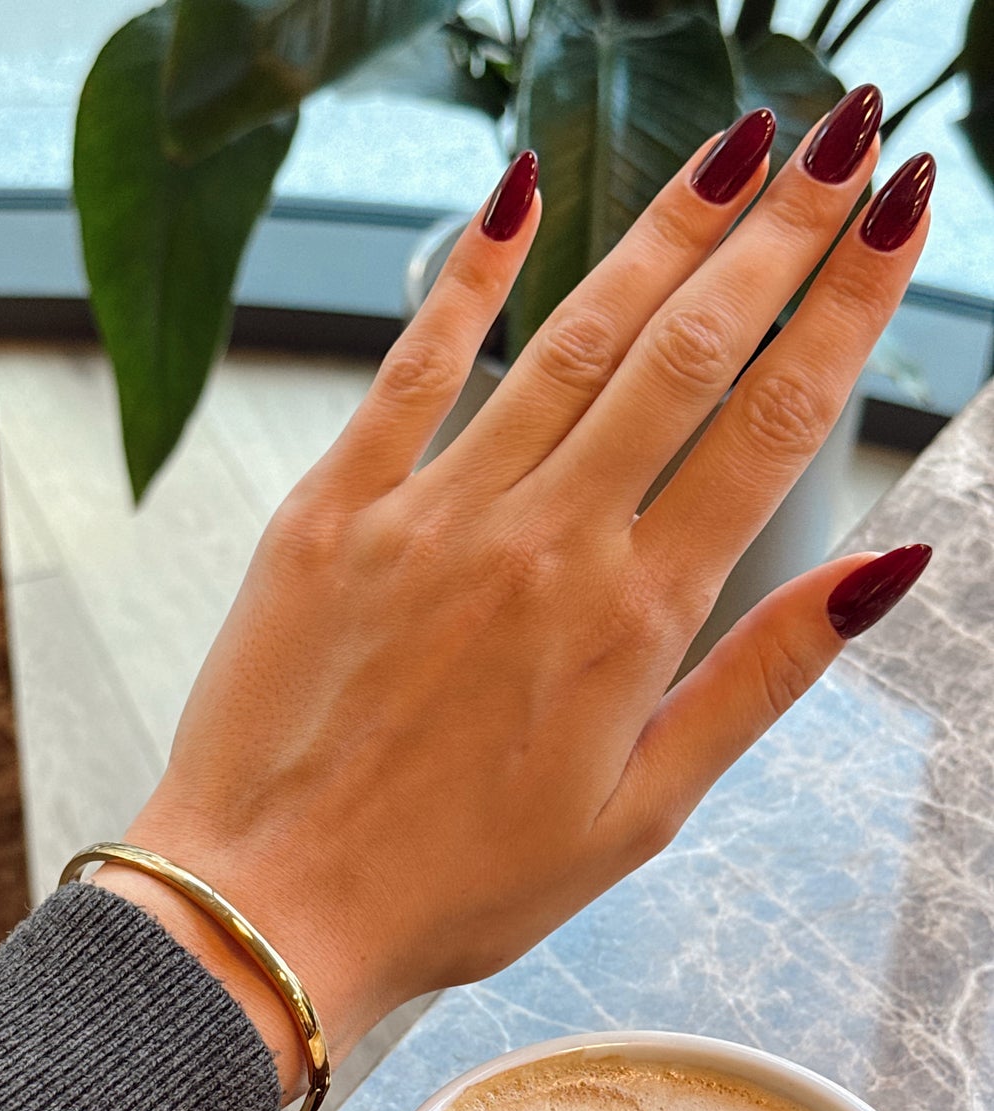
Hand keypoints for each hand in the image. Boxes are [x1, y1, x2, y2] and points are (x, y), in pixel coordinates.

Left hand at [97, 91, 935, 1098]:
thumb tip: (886, 568)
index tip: (901, 215)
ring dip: (664, 231)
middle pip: (689, 352)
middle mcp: (544, 542)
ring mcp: (433, 513)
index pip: (772, 426)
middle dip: (782, 233)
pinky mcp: (332, 510)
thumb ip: (762, 679)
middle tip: (847, 138)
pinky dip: (468, 275)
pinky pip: (412, 366)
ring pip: (571, 338)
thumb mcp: (643, 813)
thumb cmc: (459, 886)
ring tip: (738, 147)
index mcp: (634, 620)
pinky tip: (520, 190)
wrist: (272, 908)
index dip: (850, 306)